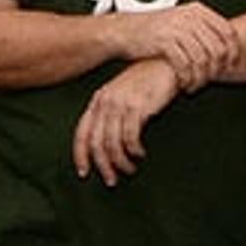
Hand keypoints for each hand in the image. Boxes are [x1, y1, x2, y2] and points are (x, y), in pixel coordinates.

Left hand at [72, 58, 179, 186]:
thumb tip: (106, 143)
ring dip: (120, 162)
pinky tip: (140, 154)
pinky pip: (130, 136)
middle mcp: (104, 103)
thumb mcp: (121, 96)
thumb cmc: (145, 83)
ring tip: (129, 170)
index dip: (80, 155)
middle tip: (111, 180)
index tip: (84, 173)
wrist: (165, 65)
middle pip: (95, 143)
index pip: (81, 133)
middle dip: (102, 165)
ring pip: (112, 143)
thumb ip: (111, 114)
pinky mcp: (137, 107)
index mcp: (97, 102)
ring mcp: (120, 104)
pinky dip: (133, 149)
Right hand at [115, 2, 238, 91]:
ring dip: (201, 76)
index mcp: (197, 10)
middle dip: (217, 68)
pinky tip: (184, 82)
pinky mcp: (164, 42)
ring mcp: (176, 28)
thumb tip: (225, 45)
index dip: (234, 51)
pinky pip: (185, 64)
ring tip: (196, 84)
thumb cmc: (151, 30)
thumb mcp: (180, 20)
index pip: (228, 31)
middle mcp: (189, 17)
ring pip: (202, 58)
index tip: (231, 64)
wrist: (122, 31)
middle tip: (212, 78)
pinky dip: (187, 77)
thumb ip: (201, 28)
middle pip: (217, 47)